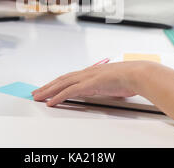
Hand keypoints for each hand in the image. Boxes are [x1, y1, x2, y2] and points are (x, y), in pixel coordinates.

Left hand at [32, 61, 147, 106]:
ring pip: (61, 84)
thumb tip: (102, 90)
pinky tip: (51, 102)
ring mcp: (86, 77)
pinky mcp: (89, 84)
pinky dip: (58, 96)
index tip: (48, 87)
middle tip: (36, 92)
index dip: (57, 82)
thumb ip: (104, 86)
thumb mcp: (112, 83)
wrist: (136, 74)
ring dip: (48, 91)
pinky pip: (69, 92)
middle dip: (47, 86)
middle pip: (61, 79)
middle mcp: (86, 73)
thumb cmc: (129, 78)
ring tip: (38, 97)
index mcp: (91, 72)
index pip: (69, 77)